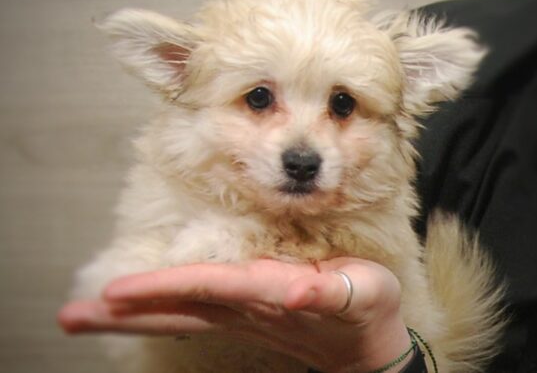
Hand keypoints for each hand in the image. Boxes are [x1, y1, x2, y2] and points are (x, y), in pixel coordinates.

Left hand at [58, 257, 411, 372]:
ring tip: (86, 313)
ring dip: (131, 315)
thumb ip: (327, 294)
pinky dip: (159, 311)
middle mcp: (246, 308)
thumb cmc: (368, 309)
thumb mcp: (361, 293)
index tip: (117, 291)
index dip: (163, 287)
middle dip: (125, 313)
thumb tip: (291, 291)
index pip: (208, 286)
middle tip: (72, 315)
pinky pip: (193, 312)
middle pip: (176, 311)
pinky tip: (132, 311)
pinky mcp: (245, 313)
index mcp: (270, 295)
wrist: (366, 346)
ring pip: (179, 314)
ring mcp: (242, 314)